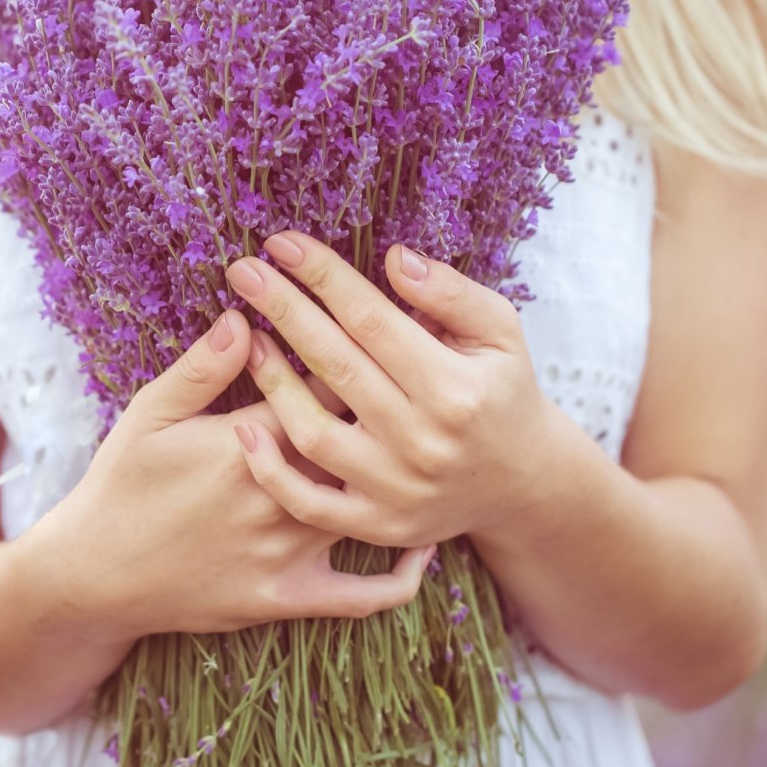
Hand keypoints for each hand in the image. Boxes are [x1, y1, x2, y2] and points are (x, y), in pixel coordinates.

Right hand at [23, 308, 434, 638]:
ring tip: (428, 448)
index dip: (359, 362)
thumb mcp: (149, 414)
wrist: (94, 576)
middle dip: (392, 413)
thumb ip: (202, 367)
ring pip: (367, 506)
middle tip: (420, 388)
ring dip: (398, 478)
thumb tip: (245, 318)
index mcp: (247, 442)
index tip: (388, 339)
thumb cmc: (121, 485)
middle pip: (357, 443)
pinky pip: (363, 596)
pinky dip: (400, 576)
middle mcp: (278, 497)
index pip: (325, 389)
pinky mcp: (288, 598)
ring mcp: (287, 552)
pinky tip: (422, 548)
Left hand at [222, 231, 574, 548]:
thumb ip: (451, 293)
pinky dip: (271, 471)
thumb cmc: (501, 392)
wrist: (522, 483)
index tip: (281, 243)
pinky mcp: (377, 524)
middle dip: (283, 310)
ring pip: (313, 433)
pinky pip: (309, 504)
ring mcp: (396, 489)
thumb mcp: (501, 331)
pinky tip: (243, 429)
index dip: (322, 276)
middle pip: (335, 365)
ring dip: (271, 383)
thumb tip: (394, 258)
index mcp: (454, 388)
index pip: (371, 319)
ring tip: (247, 339)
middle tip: (243, 271)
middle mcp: (423, 440)